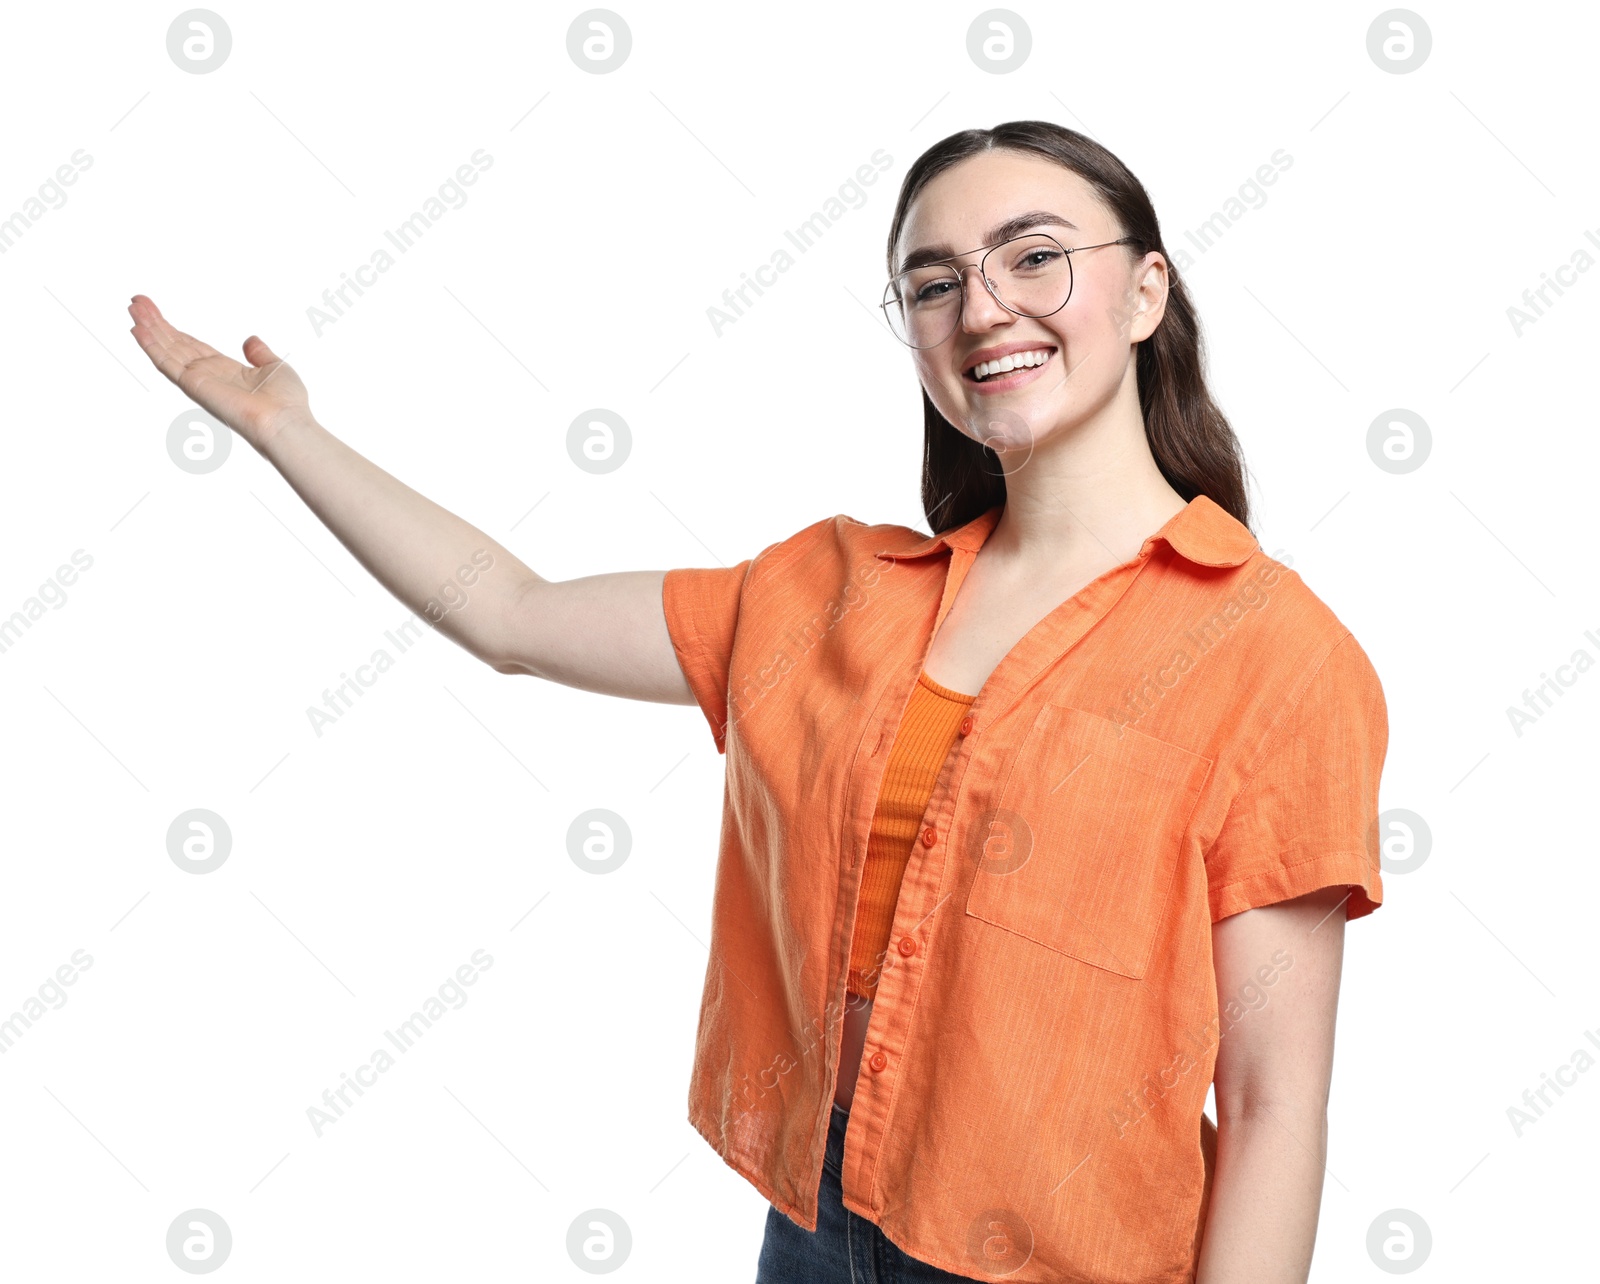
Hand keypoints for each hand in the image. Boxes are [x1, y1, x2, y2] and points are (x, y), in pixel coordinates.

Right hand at [128, 294, 311, 449]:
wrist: (285, 421)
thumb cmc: (286, 402)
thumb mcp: (274, 367)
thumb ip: (259, 353)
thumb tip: (251, 341)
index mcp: (224, 370)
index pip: (191, 345)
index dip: (173, 329)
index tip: (156, 313)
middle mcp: (207, 374)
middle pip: (174, 344)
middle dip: (155, 323)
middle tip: (136, 303)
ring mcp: (198, 379)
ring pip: (166, 350)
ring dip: (148, 329)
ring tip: (133, 309)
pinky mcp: (194, 384)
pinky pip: (167, 362)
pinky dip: (151, 346)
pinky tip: (138, 330)